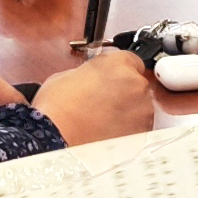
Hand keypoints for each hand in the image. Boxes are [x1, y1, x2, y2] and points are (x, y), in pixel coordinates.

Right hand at [29, 47, 159, 144]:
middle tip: (103, 102)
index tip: (113, 80)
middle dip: (124, 92)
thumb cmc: (57, 107)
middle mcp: (136, 84)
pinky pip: (139, 128)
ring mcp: (142, 110)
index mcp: (119, 64)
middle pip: (137, 84)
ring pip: (140, 107)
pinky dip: (128, 130)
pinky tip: (108, 133)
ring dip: (128, 111)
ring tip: (103, 120)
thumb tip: (94, 78)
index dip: (120, 72)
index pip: (132, 61)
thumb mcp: (69, 74)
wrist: (56, 137)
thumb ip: (91, 72)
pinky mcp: (142, 133)